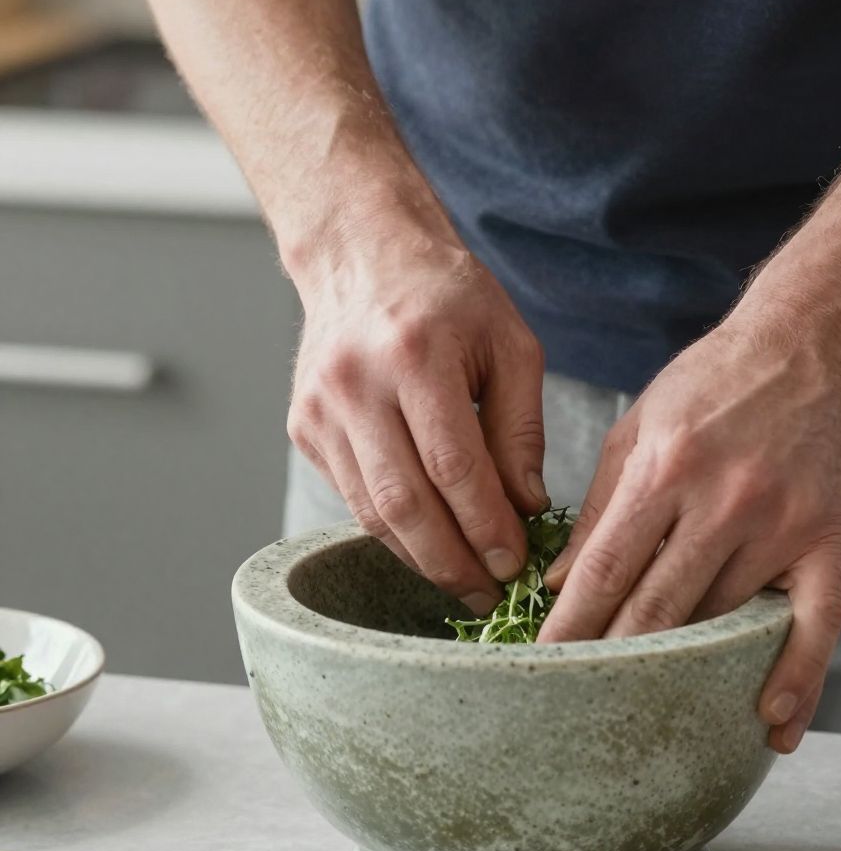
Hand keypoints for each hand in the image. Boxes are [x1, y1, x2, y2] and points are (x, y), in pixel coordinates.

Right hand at [287, 207, 546, 612]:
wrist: (364, 255)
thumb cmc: (448, 296)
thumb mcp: (509, 343)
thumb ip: (520, 428)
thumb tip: (527, 508)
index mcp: (414, 354)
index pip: (454, 466)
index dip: (486, 526)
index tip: (515, 564)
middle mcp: (356, 384)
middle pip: (405, 503)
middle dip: (452, 562)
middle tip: (489, 595)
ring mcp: (320, 409)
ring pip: (371, 511)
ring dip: (420, 557)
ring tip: (464, 580)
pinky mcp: (303, 428)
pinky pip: (350, 497)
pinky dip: (391, 529)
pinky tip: (427, 542)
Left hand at [537, 305, 840, 752]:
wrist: (811, 345)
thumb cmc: (713, 383)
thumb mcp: (640, 427)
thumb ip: (601, 506)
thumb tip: (559, 584)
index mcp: (666, 470)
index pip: (605, 571)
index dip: (570, 628)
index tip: (541, 669)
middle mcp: (723, 502)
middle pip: (657, 609)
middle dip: (613, 661)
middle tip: (580, 708)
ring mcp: (780, 525)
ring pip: (723, 621)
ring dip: (687, 672)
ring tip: (650, 715)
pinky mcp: (828, 539)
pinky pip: (815, 624)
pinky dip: (798, 678)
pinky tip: (775, 724)